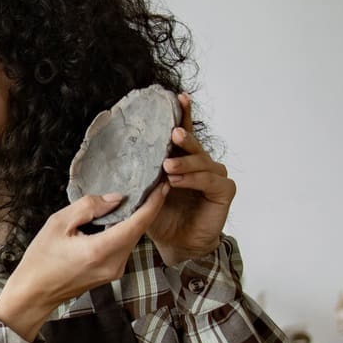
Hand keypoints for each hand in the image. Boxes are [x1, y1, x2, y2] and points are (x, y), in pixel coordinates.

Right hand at [0, 187, 168, 340]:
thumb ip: (88, 207)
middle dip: (146, 207)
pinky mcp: (112, 273)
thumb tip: (115, 198)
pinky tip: (118, 218)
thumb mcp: (58, 224)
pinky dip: (125, 230)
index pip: (138, 222)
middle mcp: (114, 263)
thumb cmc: (41, 260)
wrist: (34, 294)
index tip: (163, 184)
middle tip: (149, 184)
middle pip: (139, 230)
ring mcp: (115, 271)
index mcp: (101, 250)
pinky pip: (124, 247)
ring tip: (135, 196)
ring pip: (132, 238)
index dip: (154, 202)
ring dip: (135, 219)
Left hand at [148, 92, 235, 266]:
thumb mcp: (146, 193)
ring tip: (167, 168)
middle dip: (183, 138)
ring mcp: (215, 176)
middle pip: (193, 144)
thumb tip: (118, 156)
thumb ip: (141, 175)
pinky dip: (194, 180)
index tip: (178, 97)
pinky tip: (178, 181)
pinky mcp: (224, 191)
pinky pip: (210, 180)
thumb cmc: (162, 218)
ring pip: (202, 162)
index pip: (183, 133)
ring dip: (185, 163)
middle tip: (172, 135)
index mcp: (183, 159)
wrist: (177, 245)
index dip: (183, 114)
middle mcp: (201, 163)